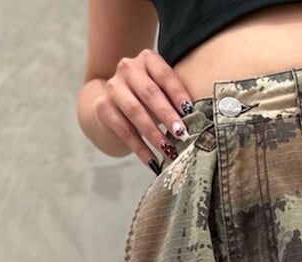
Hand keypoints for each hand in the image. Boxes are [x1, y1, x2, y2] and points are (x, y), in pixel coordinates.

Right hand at [91, 51, 196, 173]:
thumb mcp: (162, 94)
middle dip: (167, 116)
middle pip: (150, 93)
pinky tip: (152, 161)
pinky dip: (140, 148)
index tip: (191, 112)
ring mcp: (113, 87)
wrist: (114, 106)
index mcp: (147, 59)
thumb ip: (176, 100)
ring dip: (154, 134)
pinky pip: (124, 131)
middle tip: (182, 135)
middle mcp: (127, 68)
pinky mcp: (103, 107)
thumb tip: (198, 120)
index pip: (165, 75)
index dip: (178, 94)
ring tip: (169, 151)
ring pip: (135, 112)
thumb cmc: (148, 101)